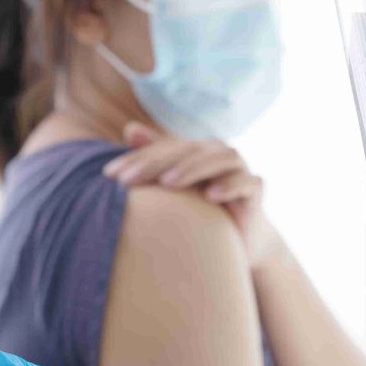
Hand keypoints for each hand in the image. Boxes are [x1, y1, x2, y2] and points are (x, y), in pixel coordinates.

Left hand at [102, 122, 280, 267]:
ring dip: (193, 169)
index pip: (163, 149)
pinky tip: (210, 196)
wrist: (241, 237)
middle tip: (129, 181)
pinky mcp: (256, 188)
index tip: (109, 176)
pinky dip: (230, 186)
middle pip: (187, 150)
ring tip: (168, 183)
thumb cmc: (201, 210)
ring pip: (220, 159)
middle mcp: (217, 153)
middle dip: (157, 164)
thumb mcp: (176, 186)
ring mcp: (239, 168)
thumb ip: (155, 158)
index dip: (137, 159)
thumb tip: (129, 128)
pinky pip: (247, 182)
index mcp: (195, 150)